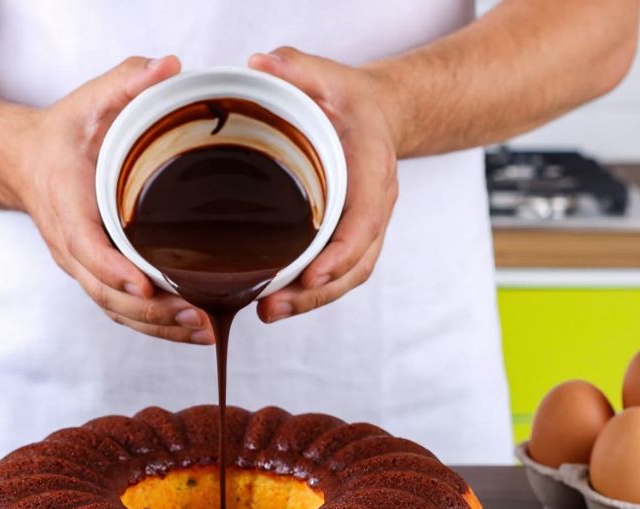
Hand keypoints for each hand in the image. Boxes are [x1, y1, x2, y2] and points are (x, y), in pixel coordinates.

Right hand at [11, 55, 215, 344]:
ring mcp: (81, 265)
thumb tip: (172, 65)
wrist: (21, 161)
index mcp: (67, 206)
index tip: (145, 285)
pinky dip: (154, 324)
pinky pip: (122, 309)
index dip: (114, 270)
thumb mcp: (90, 99)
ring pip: (116, 309)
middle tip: (198, 317)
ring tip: (204, 330)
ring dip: (158, 326)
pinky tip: (191, 328)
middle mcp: (70, 246)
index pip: (86, 247)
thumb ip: (128, 80)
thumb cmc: (62, 132)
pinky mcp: (95, 275)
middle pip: (107, 293)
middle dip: (152, 311)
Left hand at [247, 47, 400, 323]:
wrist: (379, 116)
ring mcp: (364, 227)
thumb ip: (298, 67)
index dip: (341, 253)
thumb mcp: (328, 75)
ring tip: (268, 313)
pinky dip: (310, 292)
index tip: (313, 274)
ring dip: (310, 300)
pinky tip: (274, 302)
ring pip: (346, 276)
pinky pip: (336, 273)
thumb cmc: (350, 100)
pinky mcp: (348, 238)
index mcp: (372, 172)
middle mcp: (375, 207)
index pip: (364, 222)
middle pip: (354, 264)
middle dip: (316, 292)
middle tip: (272, 309)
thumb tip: (260, 63)